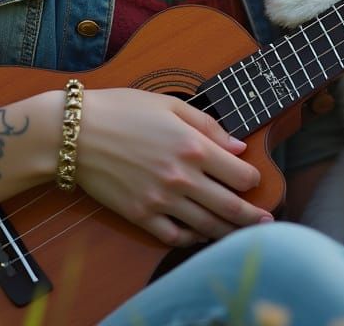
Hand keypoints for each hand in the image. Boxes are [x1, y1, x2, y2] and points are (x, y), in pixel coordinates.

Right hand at [74, 88, 271, 246]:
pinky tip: (198, 234)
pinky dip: (191, 239)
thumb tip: (238, 145)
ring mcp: (161, 200)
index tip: (253, 179)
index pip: (239, 174)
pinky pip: (174, 236)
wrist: (75, 133)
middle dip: (254, 217)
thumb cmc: (121, 109)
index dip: (252, 179)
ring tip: (242, 235)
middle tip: (268, 223)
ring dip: (228, 233)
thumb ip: (207, 125)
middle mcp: (181, 177)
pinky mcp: (141, 215)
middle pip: (230, 207)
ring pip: (206, 226)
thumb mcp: (168, 104)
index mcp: (192, 146)